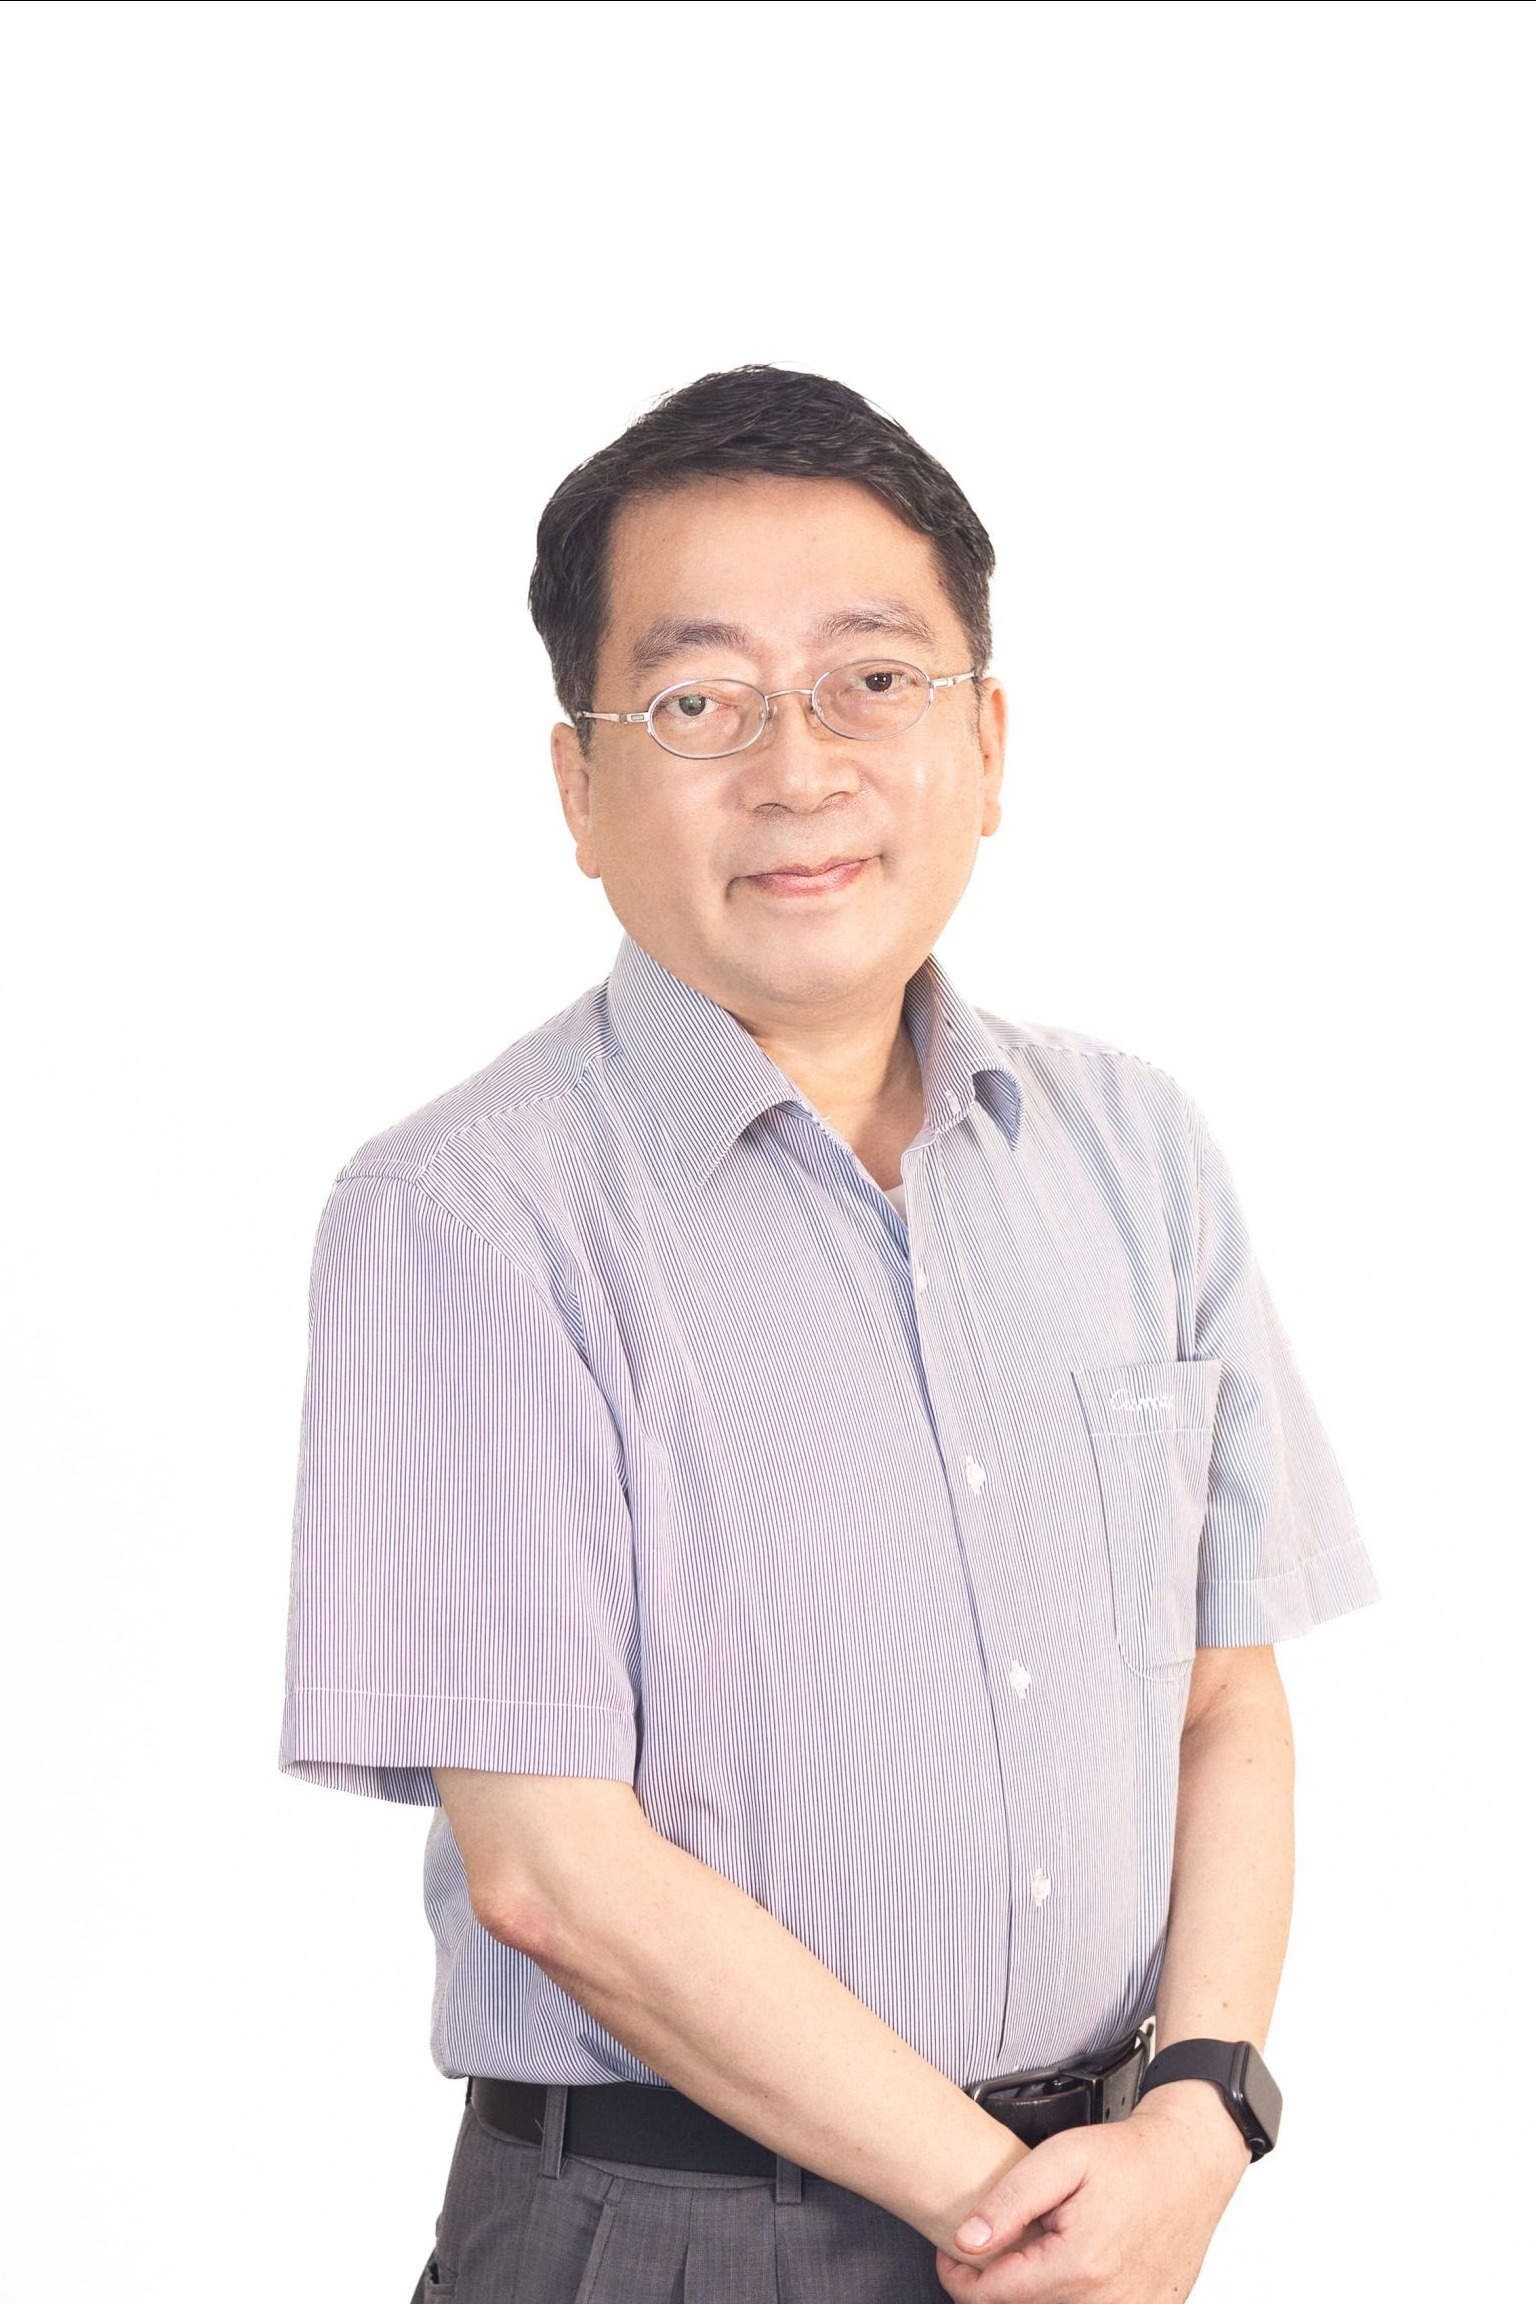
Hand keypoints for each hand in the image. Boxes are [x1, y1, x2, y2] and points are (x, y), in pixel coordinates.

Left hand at [934, 2085, 1250, 2302]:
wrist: (1189, 2164)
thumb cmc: (1129, 2157)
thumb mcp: (1060, 2158)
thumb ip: (1009, 2201)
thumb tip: (967, 2241)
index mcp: (1080, 2265)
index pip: (994, 2296)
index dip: (959, 2277)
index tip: (950, 2255)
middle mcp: (1107, 2302)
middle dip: (1001, 2279)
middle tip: (1002, 2240)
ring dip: (1037, 2287)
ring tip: (1042, 2245)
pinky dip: (1070, 2291)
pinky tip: (1073, 2259)